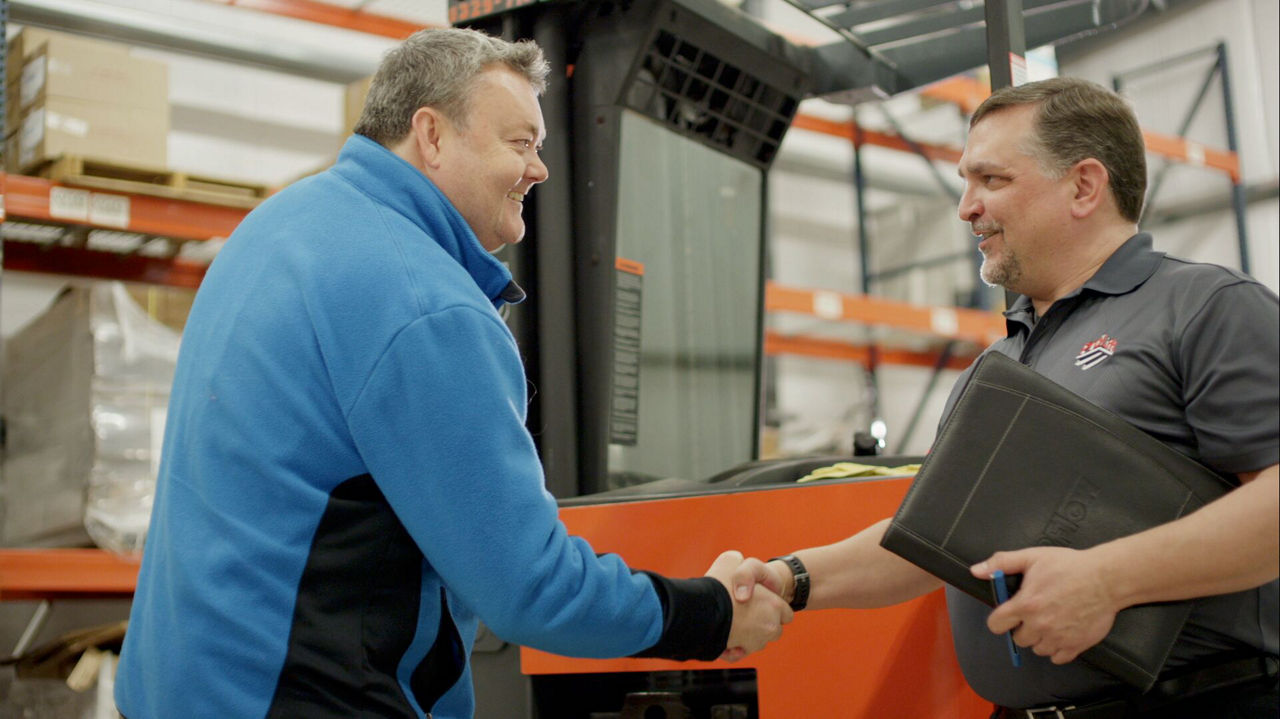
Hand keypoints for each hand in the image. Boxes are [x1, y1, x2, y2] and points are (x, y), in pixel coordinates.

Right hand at [705, 551, 792, 660]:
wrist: (697, 611)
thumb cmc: (718, 585)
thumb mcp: (730, 560)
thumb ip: (739, 562)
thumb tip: (737, 563)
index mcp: (774, 605)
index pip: (786, 614)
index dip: (772, 607)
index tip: (758, 603)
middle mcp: (770, 627)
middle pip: (772, 631)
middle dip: (761, 624)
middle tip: (743, 613)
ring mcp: (755, 643)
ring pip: (755, 643)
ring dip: (746, 637)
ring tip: (730, 624)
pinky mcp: (738, 654)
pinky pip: (737, 654)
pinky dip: (732, 650)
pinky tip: (724, 639)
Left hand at [972, 547, 1118, 663]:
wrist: (1106, 578)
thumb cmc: (1070, 566)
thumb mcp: (1032, 557)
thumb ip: (1001, 563)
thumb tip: (976, 570)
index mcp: (1026, 605)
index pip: (996, 625)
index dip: (999, 619)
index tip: (1006, 614)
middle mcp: (1040, 625)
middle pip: (1018, 639)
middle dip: (1022, 627)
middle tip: (1034, 613)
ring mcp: (1058, 638)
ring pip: (1037, 649)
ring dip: (1039, 639)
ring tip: (1050, 621)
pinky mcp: (1076, 646)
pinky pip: (1057, 658)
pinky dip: (1057, 649)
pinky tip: (1061, 633)